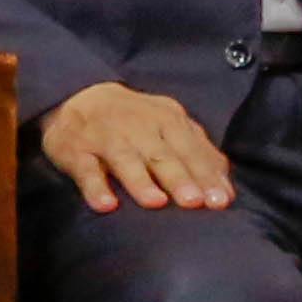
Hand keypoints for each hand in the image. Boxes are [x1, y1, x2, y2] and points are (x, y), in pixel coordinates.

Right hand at [36, 80, 233, 211]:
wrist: (79, 95)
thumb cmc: (135, 122)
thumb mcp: (170, 127)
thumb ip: (199, 154)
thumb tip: (225, 189)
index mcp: (167, 119)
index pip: (190, 150)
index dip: (205, 175)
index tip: (220, 201)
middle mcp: (138, 125)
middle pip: (161, 154)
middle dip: (179, 178)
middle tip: (194, 202)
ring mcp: (105, 136)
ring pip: (125, 159)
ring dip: (140, 181)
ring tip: (155, 202)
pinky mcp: (75, 149)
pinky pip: (86, 169)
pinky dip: (95, 187)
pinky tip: (105, 205)